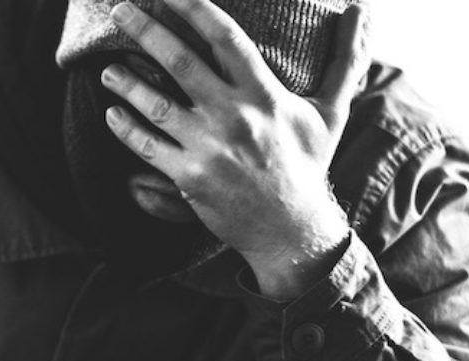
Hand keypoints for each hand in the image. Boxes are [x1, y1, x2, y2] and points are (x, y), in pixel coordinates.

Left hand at [100, 0, 368, 298]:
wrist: (293, 230)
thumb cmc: (309, 165)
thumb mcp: (332, 110)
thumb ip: (346, 58)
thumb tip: (361, 10)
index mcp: (265, 94)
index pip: (225, 38)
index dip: (194, 8)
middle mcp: (235, 116)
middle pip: (180, 62)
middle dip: (145, 31)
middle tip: (120, 9)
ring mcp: (209, 147)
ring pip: (156, 104)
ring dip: (125, 83)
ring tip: (106, 70)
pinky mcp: (189, 177)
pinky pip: (148, 147)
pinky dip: (126, 129)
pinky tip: (112, 114)